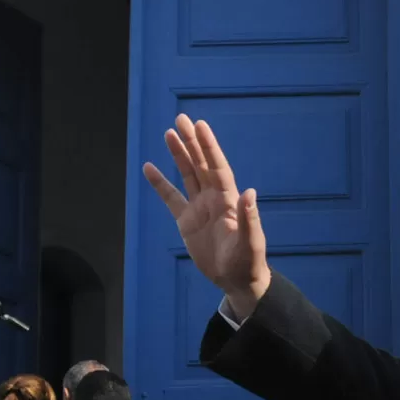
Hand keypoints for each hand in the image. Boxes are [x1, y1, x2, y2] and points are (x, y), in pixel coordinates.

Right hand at [142, 114, 270, 318]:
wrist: (236, 280)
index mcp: (229, 200)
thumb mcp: (250, 243)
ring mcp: (199, 208)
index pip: (217, 168)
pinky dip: (160, 184)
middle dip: (192, 142)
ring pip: (187, 175)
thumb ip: (250, 219)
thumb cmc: (247, 262)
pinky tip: (149, 168)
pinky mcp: (186, 221)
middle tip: (181, 119)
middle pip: (201, 164)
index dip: (209, 147)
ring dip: (179, 155)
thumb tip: (250, 193)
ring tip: (169, 133)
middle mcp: (214, 199)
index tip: (200, 126)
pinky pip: (170, 198)